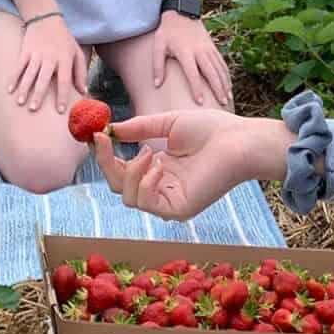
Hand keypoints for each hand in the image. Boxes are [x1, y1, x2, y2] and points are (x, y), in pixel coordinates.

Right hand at [9, 16, 87, 113]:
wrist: (46, 18)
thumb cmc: (64, 39)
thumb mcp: (76, 52)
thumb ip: (81, 72)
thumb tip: (83, 91)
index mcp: (65, 58)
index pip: (64, 80)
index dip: (62, 95)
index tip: (59, 110)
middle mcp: (50, 57)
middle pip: (44, 78)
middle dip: (38, 94)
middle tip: (34, 109)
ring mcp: (36, 53)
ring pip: (29, 73)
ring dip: (24, 88)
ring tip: (20, 102)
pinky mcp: (25, 50)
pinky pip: (19, 66)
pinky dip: (14, 78)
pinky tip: (10, 89)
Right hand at [93, 108, 280, 219]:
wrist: (239, 140)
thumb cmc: (211, 129)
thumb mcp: (167, 124)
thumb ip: (140, 128)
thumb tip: (111, 129)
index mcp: (159, 170)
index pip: (122, 170)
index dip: (105, 155)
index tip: (94, 135)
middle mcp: (162, 188)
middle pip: (119, 186)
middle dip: (106, 163)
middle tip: (102, 140)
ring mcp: (169, 201)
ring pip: (128, 197)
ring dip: (130, 171)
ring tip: (149, 151)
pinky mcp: (179, 210)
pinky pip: (146, 202)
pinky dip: (145, 182)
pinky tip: (158, 165)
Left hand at [154, 14, 232, 107]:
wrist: (181, 12)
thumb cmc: (167, 32)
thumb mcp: (158, 46)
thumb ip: (157, 66)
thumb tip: (157, 85)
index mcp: (185, 52)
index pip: (193, 73)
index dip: (196, 88)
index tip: (200, 102)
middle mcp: (200, 51)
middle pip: (211, 72)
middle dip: (217, 89)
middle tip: (222, 104)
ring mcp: (208, 48)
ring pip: (219, 69)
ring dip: (225, 84)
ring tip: (228, 99)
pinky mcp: (213, 47)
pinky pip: (222, 63)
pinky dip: (226, 75)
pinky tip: (229, 86)